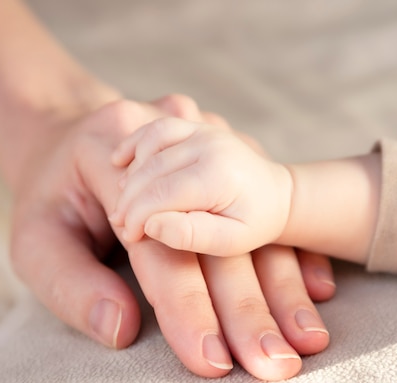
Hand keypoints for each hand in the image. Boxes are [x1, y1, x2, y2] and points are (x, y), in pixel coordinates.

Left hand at [10, 95, 331, 380]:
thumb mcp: (35, 239)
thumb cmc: (53, 198)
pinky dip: (293, 250)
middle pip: (215, 238)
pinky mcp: (227, 156)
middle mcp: (170, 142)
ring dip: (282, 285)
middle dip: (245, 307)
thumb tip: (121, 329)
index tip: (211, 361)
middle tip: (274, 363)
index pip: (160, 247)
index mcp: (111, 156)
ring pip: (252, 222)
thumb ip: (71, 283)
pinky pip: (269, 207)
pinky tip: (318, 287)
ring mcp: (206, 143)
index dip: (185, 307)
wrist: (73, 138)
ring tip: (307, 338)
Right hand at [110, 117, 292, 255]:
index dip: (138, 217)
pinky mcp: (197, 126)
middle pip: (151, 170)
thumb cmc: (253, 223)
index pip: (161, 195)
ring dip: (130, 173)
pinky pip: (158, 128)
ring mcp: (203, 131)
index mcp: (218, 175)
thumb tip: (151, 224)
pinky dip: (136, 143)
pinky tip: (120, 161)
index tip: (129, 236)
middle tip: (120, 224)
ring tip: (122, 201)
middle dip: (129, 200)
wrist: (277, 195)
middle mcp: (209, 145)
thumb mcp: (230, 242)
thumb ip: (191, 235)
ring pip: (150, 144)